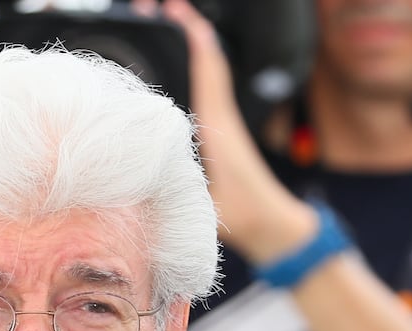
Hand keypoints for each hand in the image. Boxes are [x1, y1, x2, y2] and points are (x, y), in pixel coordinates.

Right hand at [137, 0, 315, 261]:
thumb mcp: (203, 197)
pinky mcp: (218, 135)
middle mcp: (220, 116)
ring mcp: (220, 123)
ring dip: (186, 46)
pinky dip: (190, 69)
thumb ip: (174, 177)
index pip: (206, 68)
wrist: (272, 227)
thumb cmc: (244, 214)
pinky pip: (202, 91)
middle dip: (183, 31)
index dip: (191, 37)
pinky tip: (173, 67)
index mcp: (217, 123)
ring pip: (204, 73)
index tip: (173, 11)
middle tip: (159, 7)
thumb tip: (139, 159)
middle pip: (204, 60)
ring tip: (165, 23)